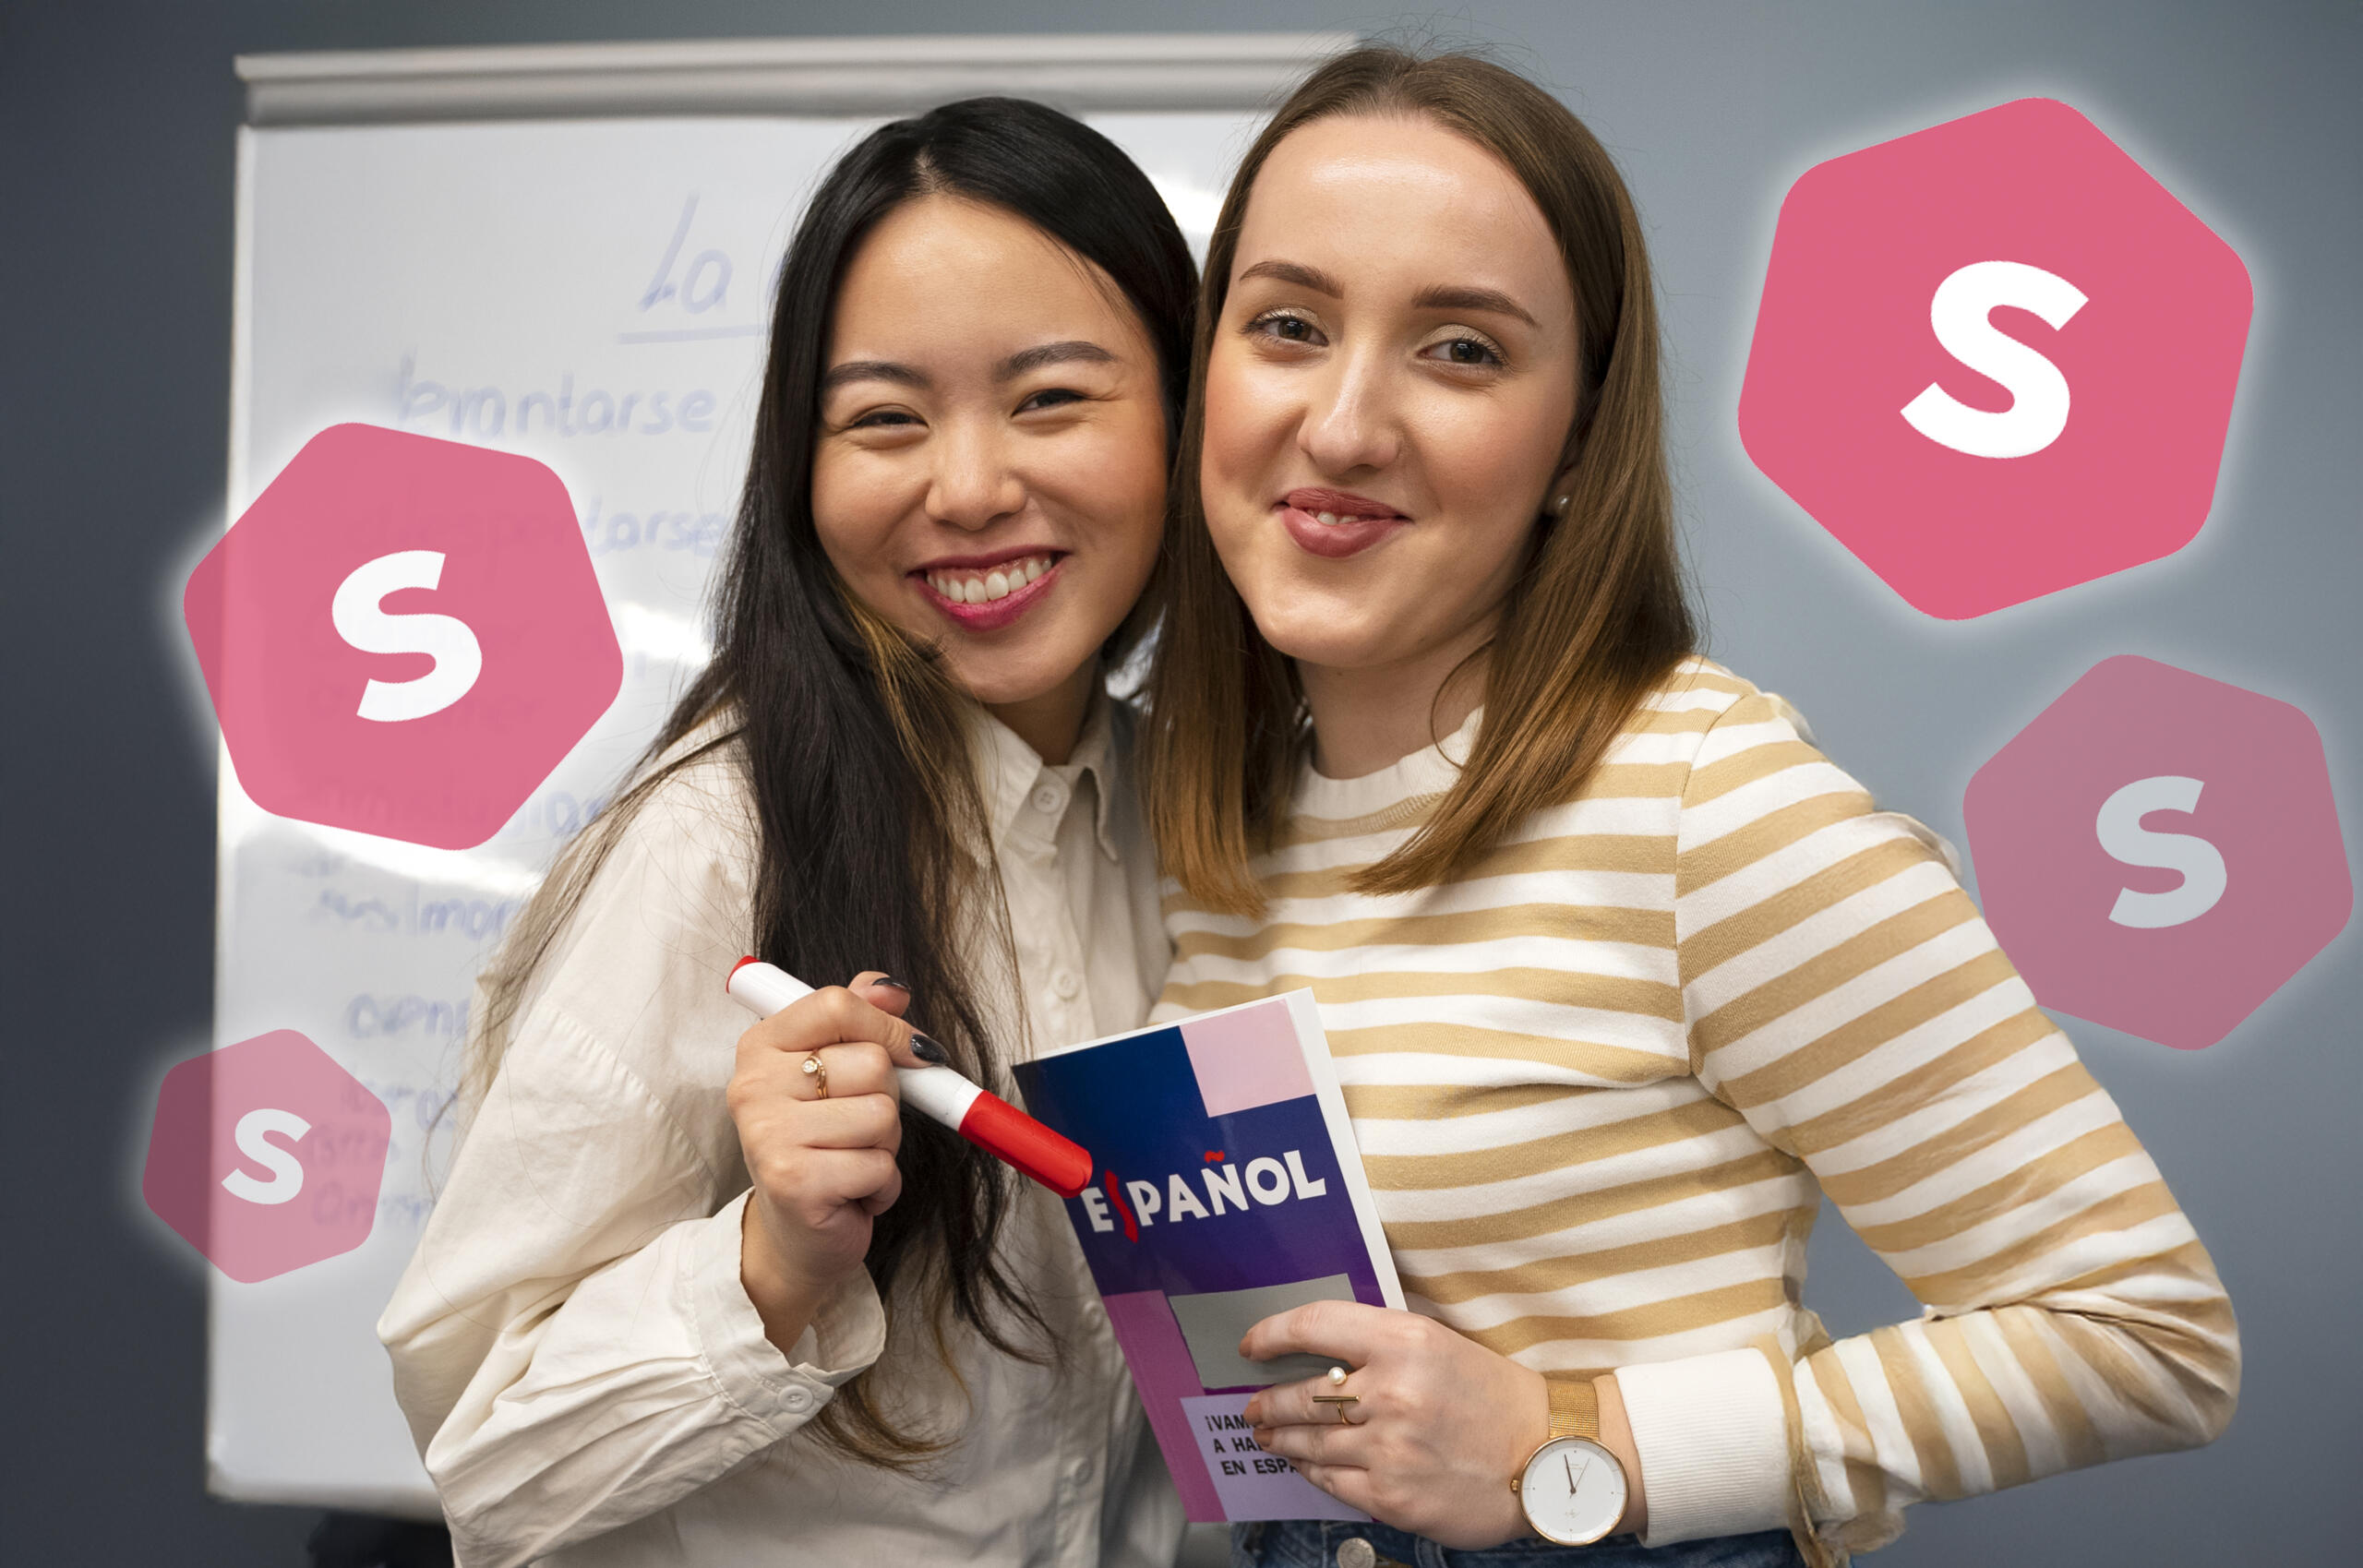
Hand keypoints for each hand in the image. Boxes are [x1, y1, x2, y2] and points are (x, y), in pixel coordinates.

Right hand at [727, 973, 930, 1351]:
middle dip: (886, 1099)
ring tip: (851, 1158)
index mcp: (760, 1046)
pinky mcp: (795, 1182)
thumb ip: (857, 1019)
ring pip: (883, 1114)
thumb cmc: (820, 1144)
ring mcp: (769, 1135)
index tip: (909, 1049)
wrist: (797, 1232)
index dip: (887, 1026)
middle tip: (855, 1127)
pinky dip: (882, 1185)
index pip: (836, 1004)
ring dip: (885, 1145)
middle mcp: (753, 1086)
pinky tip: (851, 1192)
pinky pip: (881, 1165)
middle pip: (871, 1063)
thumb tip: (891, 987)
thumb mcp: (832, 1071)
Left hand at [1240, 1302, 1544, 1547]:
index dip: (1271, 1334)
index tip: (1252, 1345)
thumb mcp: (1440, 1346)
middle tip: (1253, 1407)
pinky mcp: (1392, 1496)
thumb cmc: (1496, 1398)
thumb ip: (1381, 1346)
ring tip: (1270, 1437)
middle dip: (1267, 1403)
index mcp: (1405, 1341)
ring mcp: (1389, 1448)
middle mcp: (1391, 1392)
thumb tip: (1320, 1356)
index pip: (1314, 1325)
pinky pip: (1331, 1482)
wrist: (1548, 1457)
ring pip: (1310, 1443)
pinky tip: (1308, 1467)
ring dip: (1282, 1440)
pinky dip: (1313, 1473)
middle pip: (1301, 1395)